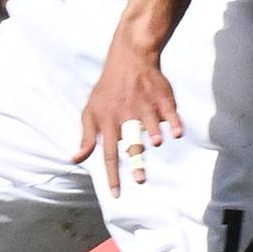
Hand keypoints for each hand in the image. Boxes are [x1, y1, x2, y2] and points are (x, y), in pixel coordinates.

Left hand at [74, 33, 182, 195]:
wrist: (129, 57)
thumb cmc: (108, 89)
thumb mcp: (90, 111)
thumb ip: (86, 136)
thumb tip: (75, 159)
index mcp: (107, 121)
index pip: (108, 153)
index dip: (112, 174)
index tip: (116, 194)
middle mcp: (126, 115)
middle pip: (130, 142)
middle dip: (135, 160)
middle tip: (140, 179)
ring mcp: (145, 105)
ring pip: (149, 124)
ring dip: (152, 134)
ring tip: (155, 143)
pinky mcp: (161, 97)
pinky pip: (169, 113)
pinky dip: (173, 123)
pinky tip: (176, 133)